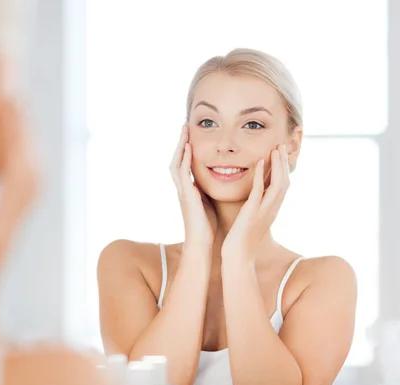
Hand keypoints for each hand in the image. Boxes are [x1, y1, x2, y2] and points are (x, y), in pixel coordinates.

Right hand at [170, 123, 216, 244]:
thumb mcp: (210, 204)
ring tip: (185, 130)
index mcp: (189, 189)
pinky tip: (189, 147)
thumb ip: (210, 191)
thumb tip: (221, 181)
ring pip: (177, 162)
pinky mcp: (186, 195)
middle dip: (181, 142)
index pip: (186, 164)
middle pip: (178, 159)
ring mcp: (182, 191)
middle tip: (185, 125)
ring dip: (180, 145)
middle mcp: (183, 188)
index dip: (188, 149)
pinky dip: (185, 159)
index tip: (192, 134)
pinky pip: (183, 173)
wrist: (201, 244)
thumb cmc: (208, 227)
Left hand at [221, 144, 289, 263]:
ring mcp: (264, 210)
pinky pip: (259, 190)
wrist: (238, 257)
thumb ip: (257, 209)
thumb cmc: (243, 242)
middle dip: (284, 164)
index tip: (281, 155)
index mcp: (272, 210)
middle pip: (285, 182)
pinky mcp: (252, 212)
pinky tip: (260, 162)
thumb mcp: (253, 222)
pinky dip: (261, 175)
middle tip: (282, 146)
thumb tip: (255, 200)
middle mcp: (272, 209)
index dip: (284, 170)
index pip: (283, 186)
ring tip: (276, 149)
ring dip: (277, 165)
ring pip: (277, 184)